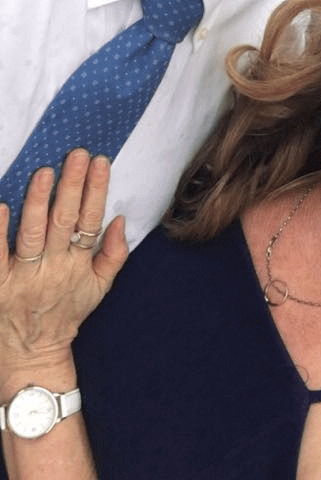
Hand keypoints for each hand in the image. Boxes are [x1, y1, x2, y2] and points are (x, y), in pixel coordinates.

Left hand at [0, 149, 127, 378]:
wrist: (32, 356)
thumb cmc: (66, 315)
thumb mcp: (100, 288)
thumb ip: (114, 254)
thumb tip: (119, 219)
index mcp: (78, 266)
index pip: (90, 220)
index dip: (96, 190)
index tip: (100, 162)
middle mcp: (53, 268)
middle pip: (64, 221)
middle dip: (71, 185)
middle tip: (76, 154)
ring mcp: (23, 276)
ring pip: (32, 234)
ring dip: (38, 201)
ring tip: (45, 172)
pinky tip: (1, 206)